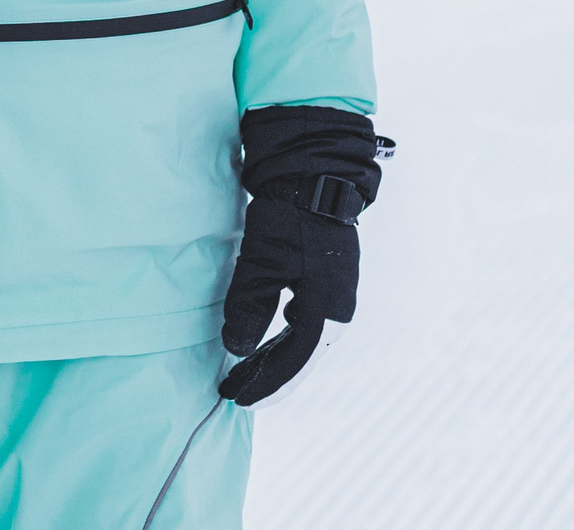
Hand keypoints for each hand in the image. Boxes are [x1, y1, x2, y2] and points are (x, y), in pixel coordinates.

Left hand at [218, 106, 386, 407]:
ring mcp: (335, 296)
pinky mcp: (327, 284)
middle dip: (268, 377)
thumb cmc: (289, 217)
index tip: (239, 397)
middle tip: (236, 392)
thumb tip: (236, 349)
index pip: (295, 361)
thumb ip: (249, 307)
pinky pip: (304, 324)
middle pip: (301, 357)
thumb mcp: (261, 261)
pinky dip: (282, 340)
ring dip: (274, 360)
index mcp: (327, 310)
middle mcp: (337, 310)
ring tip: (244, 374)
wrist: (315, 176)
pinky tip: (264, 344)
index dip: (266, 382)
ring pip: (303, 342)